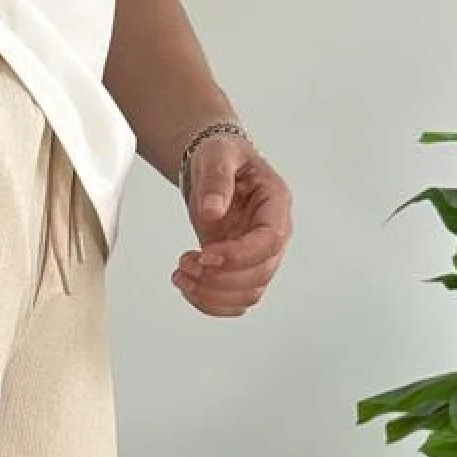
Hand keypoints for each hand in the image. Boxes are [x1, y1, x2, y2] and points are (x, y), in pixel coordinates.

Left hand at [172, 136, 292, 316]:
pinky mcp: (240, 271)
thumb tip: (212, 211)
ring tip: (182, 274)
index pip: (269, 242)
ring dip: (211, 294)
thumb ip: (216, 179)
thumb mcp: (218, 155)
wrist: (215, 169)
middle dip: (218, 277)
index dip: (239, 255)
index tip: (207, 254)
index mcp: (275, 205)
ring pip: (247, 295)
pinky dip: (208, 302)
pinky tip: (187, 285)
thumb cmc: (223, 157)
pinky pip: (233, 301)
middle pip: (259, 275)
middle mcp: (272, 235)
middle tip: (187, 263)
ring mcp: (258, 257)